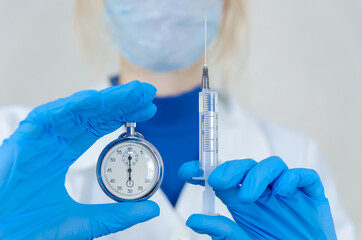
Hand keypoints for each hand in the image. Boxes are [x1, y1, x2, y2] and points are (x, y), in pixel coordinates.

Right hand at [0, 81, 159, 238]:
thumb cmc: (25, 232)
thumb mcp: (82, 223)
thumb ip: (116, 216)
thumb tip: (152, 209)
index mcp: (63, 158)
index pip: (99, 129)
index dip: (123, 117)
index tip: (147, 110)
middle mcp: (53, 144)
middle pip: (92, 116)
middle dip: (121, 102)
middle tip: (147, 92)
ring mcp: (38, 140)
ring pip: (76, 111)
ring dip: (105, 99)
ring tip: (133, 92)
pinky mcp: (21, 141)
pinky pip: (47, 116)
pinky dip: (70, 106)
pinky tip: (94, 100)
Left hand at [179, 157, 336, 239]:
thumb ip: (222, 231)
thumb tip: (193, 220)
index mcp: (243, 201)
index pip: (222, 178)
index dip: (203, 170)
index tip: (186, 171)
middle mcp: (263, 191)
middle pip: (245, 167)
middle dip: (229, 169)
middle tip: (217, 181)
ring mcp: (286, 191)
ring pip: (272, 165)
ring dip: (257, 175)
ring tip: (247, 196)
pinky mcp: (310, 194)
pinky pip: (303, 176)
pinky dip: (292, 178)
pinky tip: (283, 191)